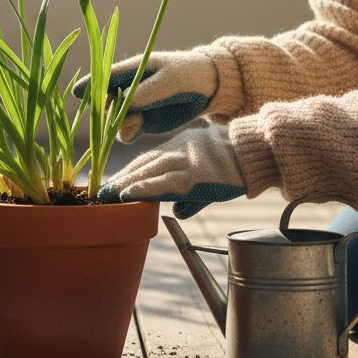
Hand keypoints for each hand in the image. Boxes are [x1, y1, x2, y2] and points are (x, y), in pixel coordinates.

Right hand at [72, 49, 218, 143]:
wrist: (209, 88)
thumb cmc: (189, 75)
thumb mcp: (170, 81)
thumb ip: (147, 93)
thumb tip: (125, 107)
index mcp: (132, 70)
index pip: (105, 77)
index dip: (89, 85)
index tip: (77, 93)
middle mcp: (129, 89)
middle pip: (106, 103)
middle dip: (109, 111)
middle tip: (127, 113)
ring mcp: (135, 107)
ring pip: (114, 120)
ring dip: (119, 123)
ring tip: (137, 121)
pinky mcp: (144, 122)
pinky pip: (126, 132)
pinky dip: (128, 133)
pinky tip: (138, 129)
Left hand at [97, 124, 244, 218]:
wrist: (256, 153)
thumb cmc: (238, 164)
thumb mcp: (210, 175)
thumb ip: (192, 195)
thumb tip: (178, 212)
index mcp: (183, 145)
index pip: (150, 158)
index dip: (131, 170)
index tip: (115, 181)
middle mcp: (179, 149)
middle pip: (143, 163)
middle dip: (122, 177)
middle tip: (101, 191)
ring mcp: (185, 161)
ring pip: (147, 171)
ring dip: (125, 183)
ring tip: (106, 195)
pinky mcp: (192, 175)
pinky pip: (161, 182)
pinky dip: (142, 187)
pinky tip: (127, 194)